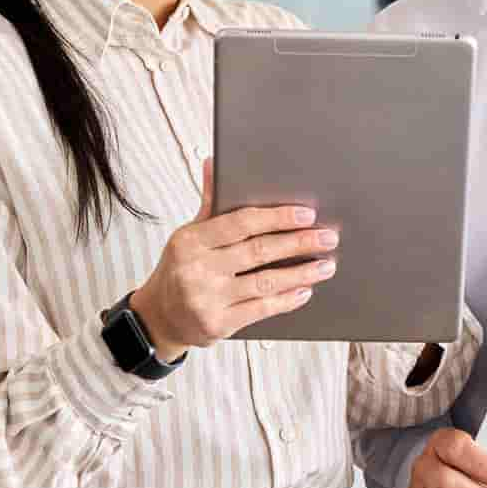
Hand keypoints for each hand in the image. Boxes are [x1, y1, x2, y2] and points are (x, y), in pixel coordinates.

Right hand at [130, 158, 337, 358]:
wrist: (159, 318)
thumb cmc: (181, 268)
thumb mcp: (189, 235)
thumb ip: (210, 203)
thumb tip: (214, 162)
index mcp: (191, 240)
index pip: (241, 223)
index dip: (277, 217)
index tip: (307, 214)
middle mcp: (197, 269)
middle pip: (259, 251)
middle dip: (299, 243)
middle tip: (328, 237)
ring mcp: (207, 299)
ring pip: (265, 281)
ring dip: (301, 273)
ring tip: (326, 265)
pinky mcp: (218, 325)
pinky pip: (261, 309)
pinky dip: (287, 299)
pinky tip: (305, 290)